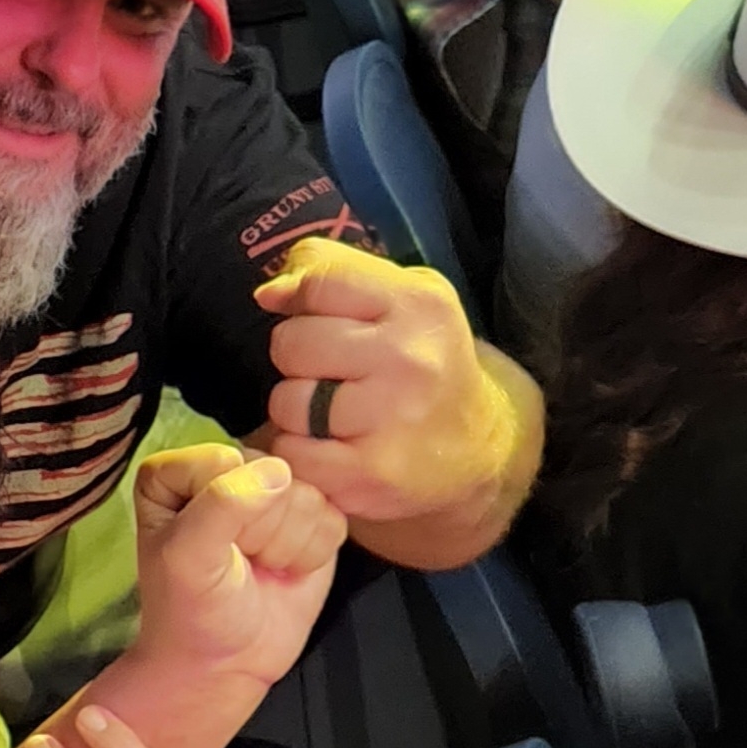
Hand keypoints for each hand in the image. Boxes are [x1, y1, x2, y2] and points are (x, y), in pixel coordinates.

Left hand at [131, 443, 347, 696]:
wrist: (226, 661)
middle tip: (237, 562)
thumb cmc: (192, 610)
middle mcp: (227, 472)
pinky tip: (285, 571)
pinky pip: (333, 518)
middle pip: (273, 473)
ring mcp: (273, 494)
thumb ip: (221, 505)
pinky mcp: (312, 519)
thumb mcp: (186, 558)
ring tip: (258, 568)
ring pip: (308, 496)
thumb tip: (277, 472)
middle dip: (260, 529)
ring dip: (286, 545)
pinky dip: (311, 555)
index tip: (208, 549)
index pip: (225, 460)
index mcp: (178, 473)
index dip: (224, 510)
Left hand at [257, 241, 521, 535]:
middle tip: (332, 375)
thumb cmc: (421, 363)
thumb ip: (332, 275)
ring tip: (332, 414)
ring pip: (286, 400)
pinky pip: (290, 451)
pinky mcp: (369, 472)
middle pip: (292, 342)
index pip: (321, 281)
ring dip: (295, 411)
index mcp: (418, 304)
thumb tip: (268, 294)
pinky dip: (299, 452)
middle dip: (298, 359)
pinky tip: (331, 449)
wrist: (478, 448)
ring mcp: (390, 417)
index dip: (302, 300)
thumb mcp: (399, 299)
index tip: (318, 318)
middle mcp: (408, 357)